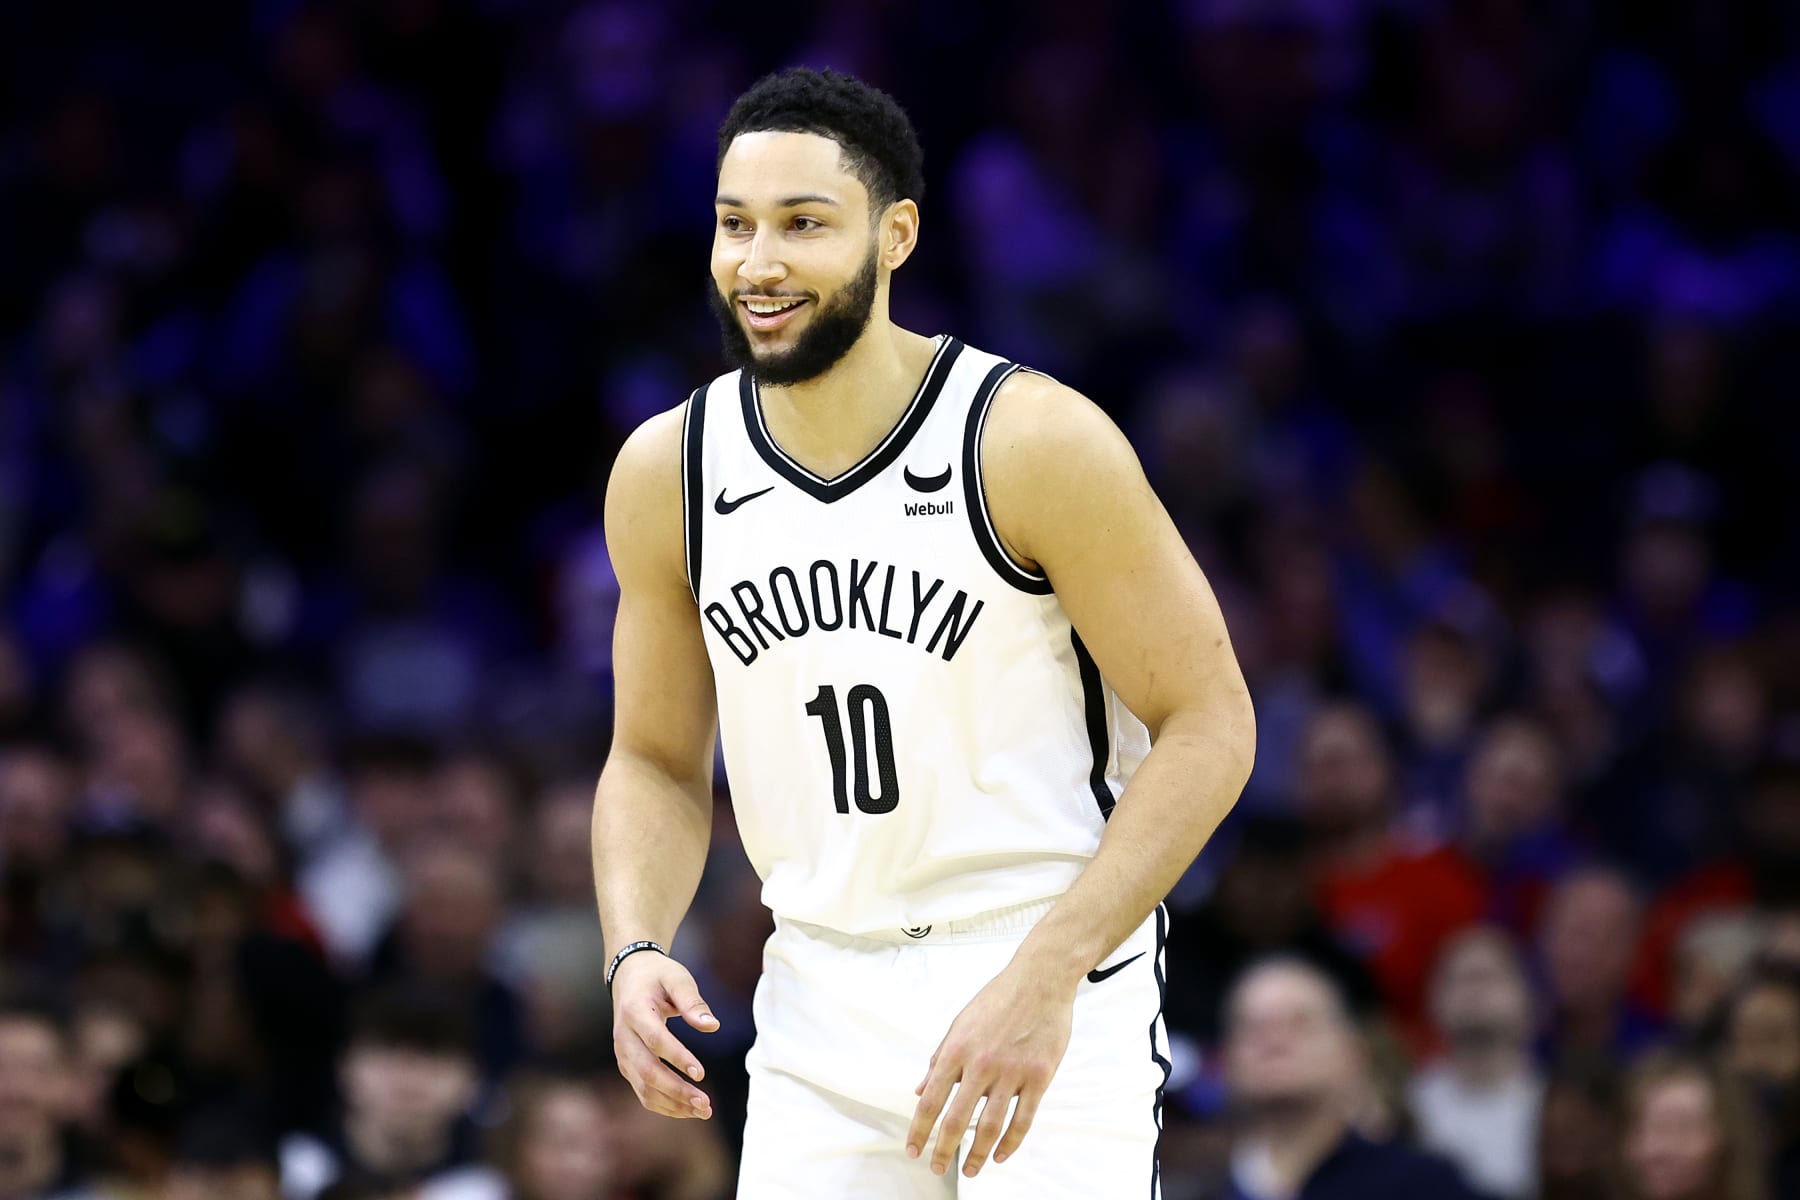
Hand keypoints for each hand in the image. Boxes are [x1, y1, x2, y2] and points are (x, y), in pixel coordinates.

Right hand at [609, 951, 718, 1118]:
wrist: (629, 976)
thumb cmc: (658, 976)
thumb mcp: (677, 978)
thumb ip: (693, 1001)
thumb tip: (712, 1027)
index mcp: (634, 1011)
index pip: (655, 1040)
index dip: (677, 1058)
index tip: (701, 1073)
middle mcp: (623, 1036)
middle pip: (647, 1071)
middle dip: (677, 1091)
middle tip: (706, 1104)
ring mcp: (622, 1054)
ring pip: (644, 1087)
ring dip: (673, 1103)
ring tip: (703, 1111)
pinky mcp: (627, 1065)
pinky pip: (642, 1091)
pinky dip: (664, 1104)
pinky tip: (687, 1109)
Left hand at [906, 959, 1075, 1176]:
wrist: (1039, 979)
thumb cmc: (998, 999)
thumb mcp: (959, 1024)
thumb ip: (940, 1059)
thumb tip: (920, 1089)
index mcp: (957, 1050)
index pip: (931, 1100)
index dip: (919, 1130)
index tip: (913, 1150)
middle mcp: (981, 1064)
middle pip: (956, 1119)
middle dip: (943, 1149)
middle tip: (937, 1167)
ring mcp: (1012, 1072)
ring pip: (989, 1126)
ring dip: (977, 1154)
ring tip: (971, 1170)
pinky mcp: (1039, 1076)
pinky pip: (1023, 1119)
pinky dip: (1011, 1142)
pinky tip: (1001, 1154)